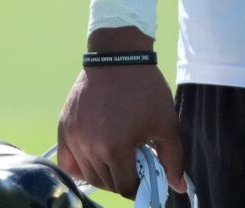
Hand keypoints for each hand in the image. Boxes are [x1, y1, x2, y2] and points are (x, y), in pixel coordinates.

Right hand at [55, 47, 186, 199]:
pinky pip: (68, 163)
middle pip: (107, 183)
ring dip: (104, 173)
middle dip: (124, 180)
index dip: (139, 187)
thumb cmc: (145, 89)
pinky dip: (80, 167)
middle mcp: (92, 147)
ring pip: (88, 175)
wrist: (118, 56)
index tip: (146, 177)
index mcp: (117, 148)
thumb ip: (173, 159)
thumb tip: (179, 188)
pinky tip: (95, 159)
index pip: (126, 188)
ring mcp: (75, 137)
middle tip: (134, 165)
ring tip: (118, 158)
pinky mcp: (64, 127)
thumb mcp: (166, 123)